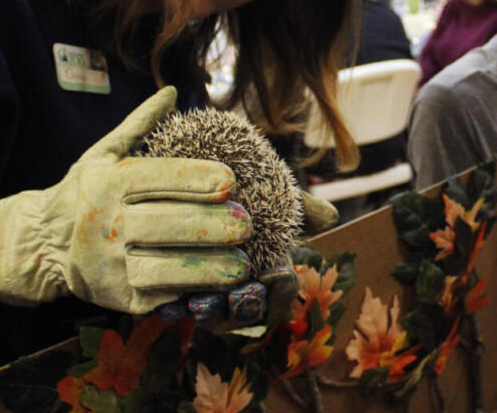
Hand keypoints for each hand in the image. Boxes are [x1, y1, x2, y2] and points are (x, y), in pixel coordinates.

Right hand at [0, 87, 253, 313]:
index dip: (198, 179)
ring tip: (243, 264)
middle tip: (247, 224)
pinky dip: (193, 292)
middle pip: (169, 225)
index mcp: (109, 184)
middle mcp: (108, 224)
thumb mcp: (103, 153)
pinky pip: (161, 296)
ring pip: (167, 268)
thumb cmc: (85, 192)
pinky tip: (220, 287)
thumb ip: (140, 124)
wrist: (39, 245)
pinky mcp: (118, 297)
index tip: (231, 181)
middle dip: (213, 226)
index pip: (159, 178)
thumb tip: (172, 91)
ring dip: (210, 268)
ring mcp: (111, 265)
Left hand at [154, 193, 335, 326]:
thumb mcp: (271, 192)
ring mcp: (209, 295)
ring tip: (198, 303)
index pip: (282, 290)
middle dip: (246, 306)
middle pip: (250, 310)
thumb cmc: (246, 190)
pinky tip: (166, 303)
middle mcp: (242, 289)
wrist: (197, 180)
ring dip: (209, 314)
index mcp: (269, 271)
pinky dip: (173, 308)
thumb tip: (329, 216)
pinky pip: (177, 310)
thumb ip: (297, 204)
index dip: (281, 286)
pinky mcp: (176, 293)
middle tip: (240, 295)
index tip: (276, 272)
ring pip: (215, 316)